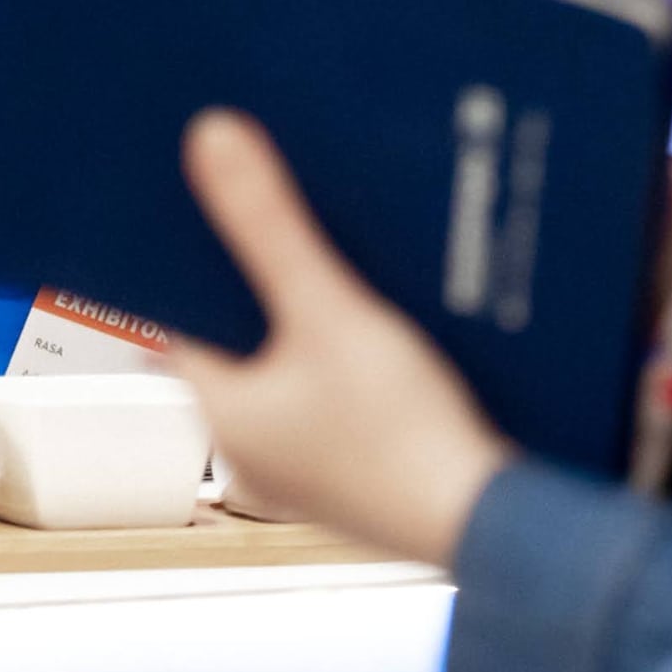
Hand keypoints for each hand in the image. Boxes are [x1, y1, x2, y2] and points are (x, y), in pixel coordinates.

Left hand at [163, 108, 516, 568]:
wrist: (491, 526)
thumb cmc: (404, 442)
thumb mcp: (330, 312)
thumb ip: (269, 227)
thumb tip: (209, 144)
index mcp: (223, 412)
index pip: (180, 319)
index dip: (189, 262)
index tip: (195, 211)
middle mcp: (254, 447)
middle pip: (238, 342)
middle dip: (255, 288)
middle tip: (273, 223)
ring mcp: (309, 467)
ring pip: (289, 372)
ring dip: (305, 325)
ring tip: (330, 267)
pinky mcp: (360, 474)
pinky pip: (335, 401)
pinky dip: (346, 364)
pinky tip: (383, 333)